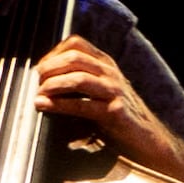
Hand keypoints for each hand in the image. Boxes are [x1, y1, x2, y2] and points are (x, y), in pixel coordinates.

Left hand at [34, 37, 183, 180]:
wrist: (146, 139)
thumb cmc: (117, 116)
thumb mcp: (101, 90)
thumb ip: (81, 79)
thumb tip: (44, 77)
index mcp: (106, 64)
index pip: (76, 43)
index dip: (53, 53)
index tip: (40, 68)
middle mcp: (111, 74)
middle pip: (74, 57)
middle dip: (49, 68)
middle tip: (36, 81)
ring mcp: (115, 92)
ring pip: (78, 78)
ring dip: (53, 84)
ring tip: (39, 93)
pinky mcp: (115, 112)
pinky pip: (82, 105)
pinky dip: (59, 105)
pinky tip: (45, 106)